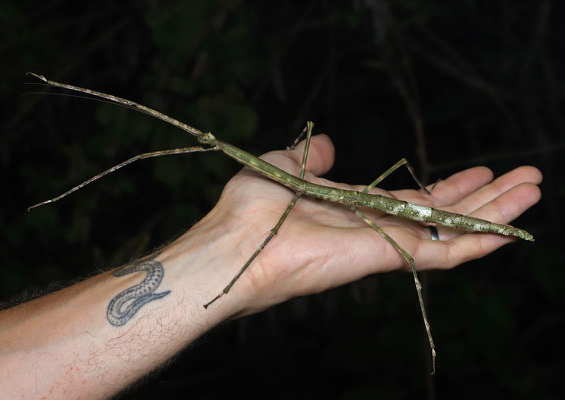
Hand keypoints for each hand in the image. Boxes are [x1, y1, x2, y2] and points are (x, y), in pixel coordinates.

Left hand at [203, 134, 541, 314]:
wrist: (235, 239)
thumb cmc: (251, 204)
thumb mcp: (285, 166)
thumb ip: (312, 158)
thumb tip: (330, 145)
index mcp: (354, 208)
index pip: (411, 200)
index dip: (446, 188)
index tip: (478, 172)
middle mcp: (374, 228)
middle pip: (440, 214)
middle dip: (483, 198)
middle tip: (524, 179)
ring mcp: (382, 244)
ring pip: (449, 231)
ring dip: (492, 213)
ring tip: (531, 192)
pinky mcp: (384, 257)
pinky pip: (440, 253)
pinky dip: (475, 242)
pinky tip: (508, 230)